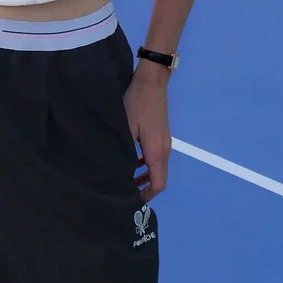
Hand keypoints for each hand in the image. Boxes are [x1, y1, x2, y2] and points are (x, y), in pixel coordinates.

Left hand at [124, 63, 171, 199]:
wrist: (152, 82)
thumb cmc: (136, 103)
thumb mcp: (125, 128)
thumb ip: (123, 151)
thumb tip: (117, 171)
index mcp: (156, 151)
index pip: (158, 184)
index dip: (146, 196)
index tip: (131, 200)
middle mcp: (164, 150)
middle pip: (159, 178)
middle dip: (144, 189)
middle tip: (125, 192)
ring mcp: (165, 143)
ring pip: (157, 168)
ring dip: (145, 177)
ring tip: (126, 179)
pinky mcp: (162, 136)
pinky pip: (156, 158)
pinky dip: (145, 165)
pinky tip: (131, 162)